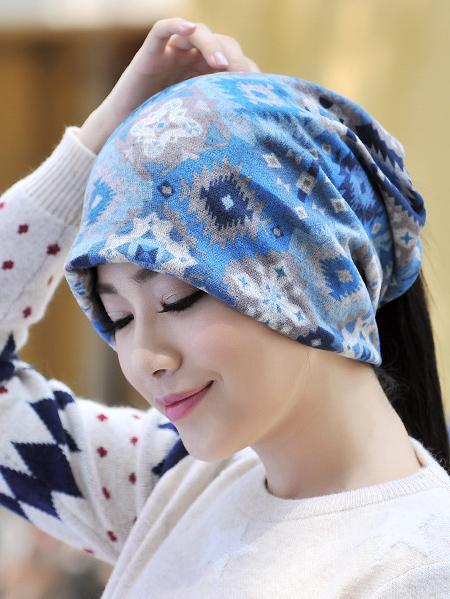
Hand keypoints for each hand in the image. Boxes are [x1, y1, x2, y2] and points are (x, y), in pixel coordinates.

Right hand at [79, 18, 259, 152]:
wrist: (124, 138)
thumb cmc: (161, 137)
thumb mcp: (198, 128)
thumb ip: (220, 122)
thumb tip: (257, 133)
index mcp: (207, 77)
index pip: (234, 63)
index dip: (248, 71)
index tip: (259, 90)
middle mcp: (191, 62)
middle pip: (221, 45)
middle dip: (235, 57)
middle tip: (242, 77)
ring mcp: (170, 55)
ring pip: (196, 33)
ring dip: (212, 45)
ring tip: (221, 64)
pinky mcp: (148, 55)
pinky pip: (162, 30)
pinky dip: (176, 24)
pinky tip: (190, 28)